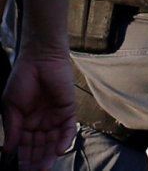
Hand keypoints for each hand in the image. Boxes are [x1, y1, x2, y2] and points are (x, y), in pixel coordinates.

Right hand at [4, 41, 78, 166]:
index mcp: (24, 123)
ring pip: (53, 141)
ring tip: (44, 167)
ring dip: (49, 155)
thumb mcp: (11, 106)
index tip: (19, 170)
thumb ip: (12, 128)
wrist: (40, 58)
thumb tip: (8, 150)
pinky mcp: (68, 109)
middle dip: (36, 160)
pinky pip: (68, 128)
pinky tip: (58, 150)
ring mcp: (54, 116)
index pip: (23, 146)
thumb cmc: (22, 79)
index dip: (22, 158)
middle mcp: (40, 122)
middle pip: (39, 146)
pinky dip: (64, 140)